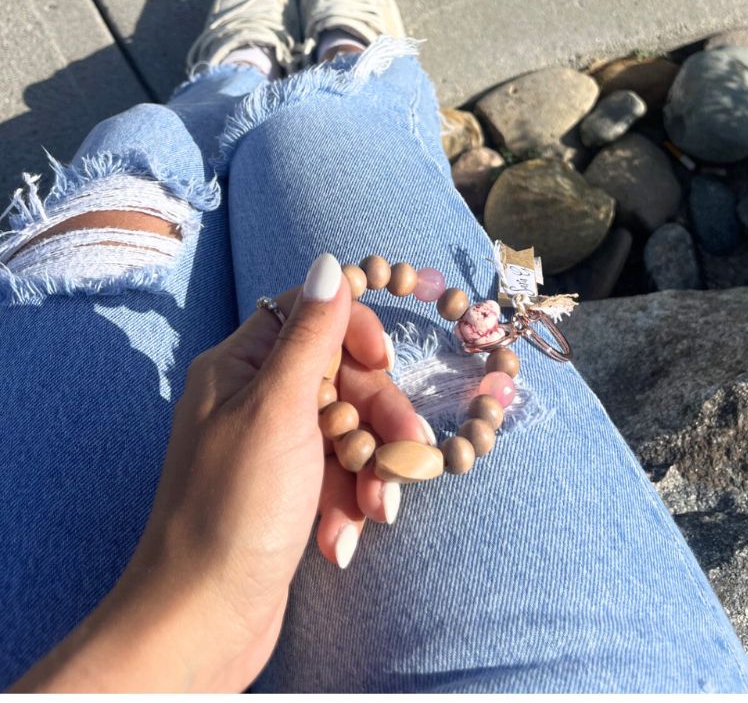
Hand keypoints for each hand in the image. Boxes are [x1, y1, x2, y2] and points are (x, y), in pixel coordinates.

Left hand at [12, 253, 429, 691]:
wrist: (203, 620)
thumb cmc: (233, 508)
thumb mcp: (278, 410)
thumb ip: (310, 336)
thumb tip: (329, 262)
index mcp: (239, 366)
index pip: (309, 316)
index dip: (354, 334)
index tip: (382, 364)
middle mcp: (254, 398)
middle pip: (342, 377)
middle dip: (379, 417)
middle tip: (409, 453)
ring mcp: (274, 446)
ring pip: (349, 428)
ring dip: (372, 466)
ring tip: (377, 508)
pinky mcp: (290, 489)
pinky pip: (339, 471)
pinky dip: (352, 497)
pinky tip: (348, 532)